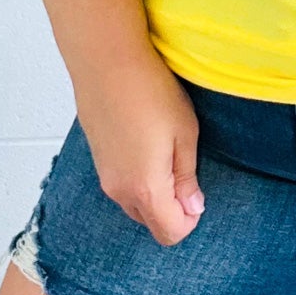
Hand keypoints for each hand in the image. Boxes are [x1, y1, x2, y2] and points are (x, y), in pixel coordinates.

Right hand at [73, 49, 206, 246]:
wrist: (107, 62)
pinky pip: (121, 184)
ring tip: (164, 149)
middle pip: (151, 222)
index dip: (190, 218)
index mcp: (146, 189)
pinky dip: (137, 177)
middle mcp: (120, 191)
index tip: (198, 190)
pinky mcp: (97, 161)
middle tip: (183, 166)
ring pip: (135, 204)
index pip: (171, 233)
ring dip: (153, 192)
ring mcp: (105, 177)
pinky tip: (145, 141)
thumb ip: (188, 176)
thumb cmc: (151, 93)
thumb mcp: (185, 133)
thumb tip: (193, 207)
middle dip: (171, 207)